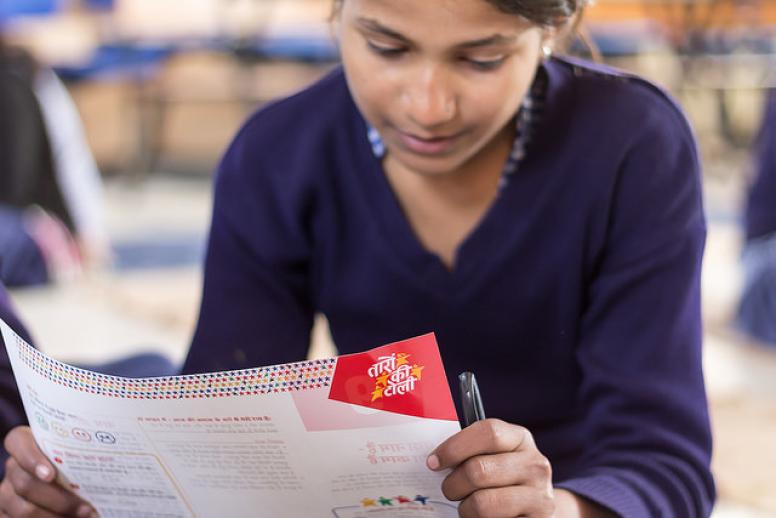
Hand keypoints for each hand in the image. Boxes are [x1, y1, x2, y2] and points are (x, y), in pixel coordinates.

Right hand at [1, 426, 95, 516]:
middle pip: (26, 484)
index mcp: (24, 444)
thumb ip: (80, 452)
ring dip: (56, 517)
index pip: (18, 442)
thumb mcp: (75, 452)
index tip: (51, 475)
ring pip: (24, 510)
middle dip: (59, 499)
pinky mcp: (5, 513)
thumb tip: (111, 457)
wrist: (59, 482)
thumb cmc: (75, 460)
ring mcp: (6, 492)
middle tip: (87, 508)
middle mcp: (13, 468)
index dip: (31, 459)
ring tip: (85, 516)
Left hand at [427, 418, 553, 516]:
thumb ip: (472, 451)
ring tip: (467, 506)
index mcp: (521, 439)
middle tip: (449, 489)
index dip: (455, 447)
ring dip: (465, 508)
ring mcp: (539, 496)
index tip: (433, 461)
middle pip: (478, 470)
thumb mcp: (494, 456)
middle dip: (453, 484)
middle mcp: (535, 465)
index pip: (488, 432)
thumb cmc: (502, 476)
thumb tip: (434, 459)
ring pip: (482, 503)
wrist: (535, 506)